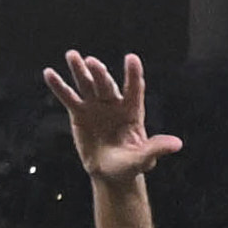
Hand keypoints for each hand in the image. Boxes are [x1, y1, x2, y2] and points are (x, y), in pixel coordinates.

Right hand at [45, 52, 179, 184]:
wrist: (110, 173)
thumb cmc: (131, 165)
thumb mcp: (144, 159)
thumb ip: (156, 148)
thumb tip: (177, 144)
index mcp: (133, 112)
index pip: (135, 89)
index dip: (133, 75)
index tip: (131, 58)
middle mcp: (115, 104)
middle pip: (107, 85)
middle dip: (100, 73)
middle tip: (92, 61)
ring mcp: (96, 106)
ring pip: (87, 85)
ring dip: (79, 71)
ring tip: (72, 55)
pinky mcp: (79, 113)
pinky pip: (68, 97)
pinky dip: (59, 86)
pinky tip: (49, 73)